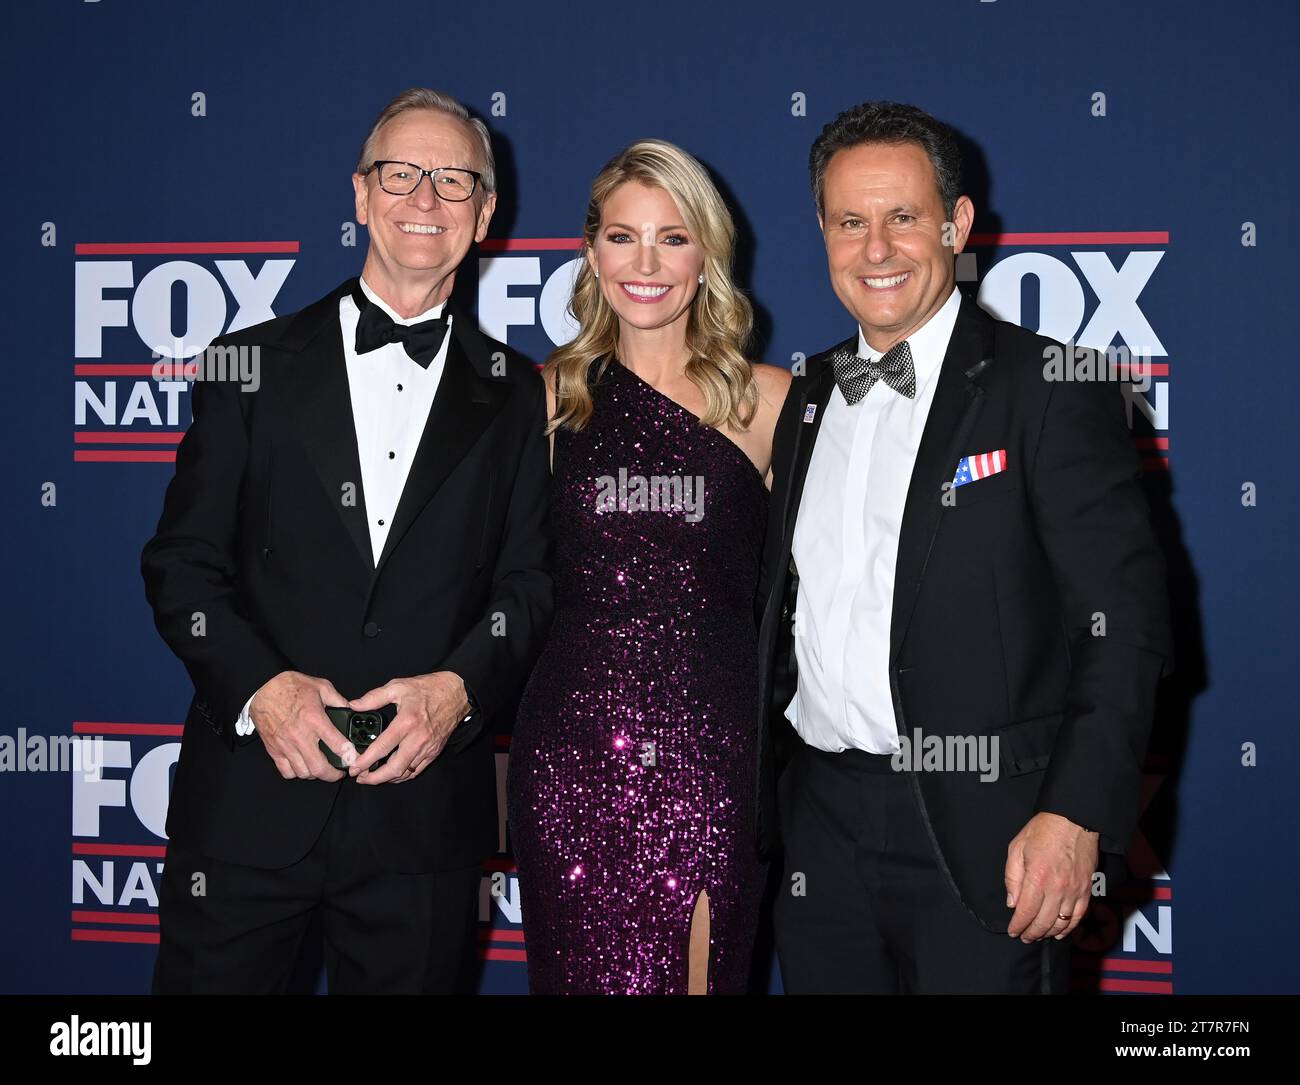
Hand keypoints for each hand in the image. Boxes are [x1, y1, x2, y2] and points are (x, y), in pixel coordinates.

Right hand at [249, 671, 350, 781]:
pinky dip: (296, 773)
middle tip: (339, 772)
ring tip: (321, 768)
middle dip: (333, 775)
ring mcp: (286, 745)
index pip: (338, 745)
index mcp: (315, 720)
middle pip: (319, 767)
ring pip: (304, 773)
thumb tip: (351, 709)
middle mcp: (301, 736)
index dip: (350, 756)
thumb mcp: (321, 686)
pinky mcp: (274, 750)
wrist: (263, 689)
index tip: (355, 760)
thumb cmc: (290, 686)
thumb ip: (338, 700)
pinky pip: (286, 772)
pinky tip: (302, 766)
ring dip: (315, 774)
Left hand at [347, 672, 470, 783]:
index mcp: (406, 722)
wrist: (456, 693)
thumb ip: (374, 697)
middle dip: (375, 778)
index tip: (354, 767)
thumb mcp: (398, 686)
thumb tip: (354, 705)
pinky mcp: (434, 751)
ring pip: (406, 772)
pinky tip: (392, 773)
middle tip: (360, 777)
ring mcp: (427, 747)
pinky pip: (417, 770)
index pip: (382, 748)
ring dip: (388, 778)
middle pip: (395, 768)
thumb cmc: (428, 689)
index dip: (366, 761)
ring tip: (373, 777)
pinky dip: (403, 775)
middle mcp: (418, 738)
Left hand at [1004, 811, 1097, 942]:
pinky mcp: (1086, 890)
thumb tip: (1012, 902)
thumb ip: (1012, 877)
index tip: (1012, 931)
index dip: (1018, 925)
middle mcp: (1057, 888)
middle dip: (1031, 933)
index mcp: (1037, 878)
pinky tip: (1060, 932)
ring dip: (1048, 933)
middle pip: (1043, 922)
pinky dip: (1069, 928)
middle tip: (1024, 937)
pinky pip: (1078, 916)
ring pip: (1061, 923)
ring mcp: (1074, 891)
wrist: (1074, 820)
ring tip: (1038, 936)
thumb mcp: (1017, 847)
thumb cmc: (1043, 831)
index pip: (1025, 912)